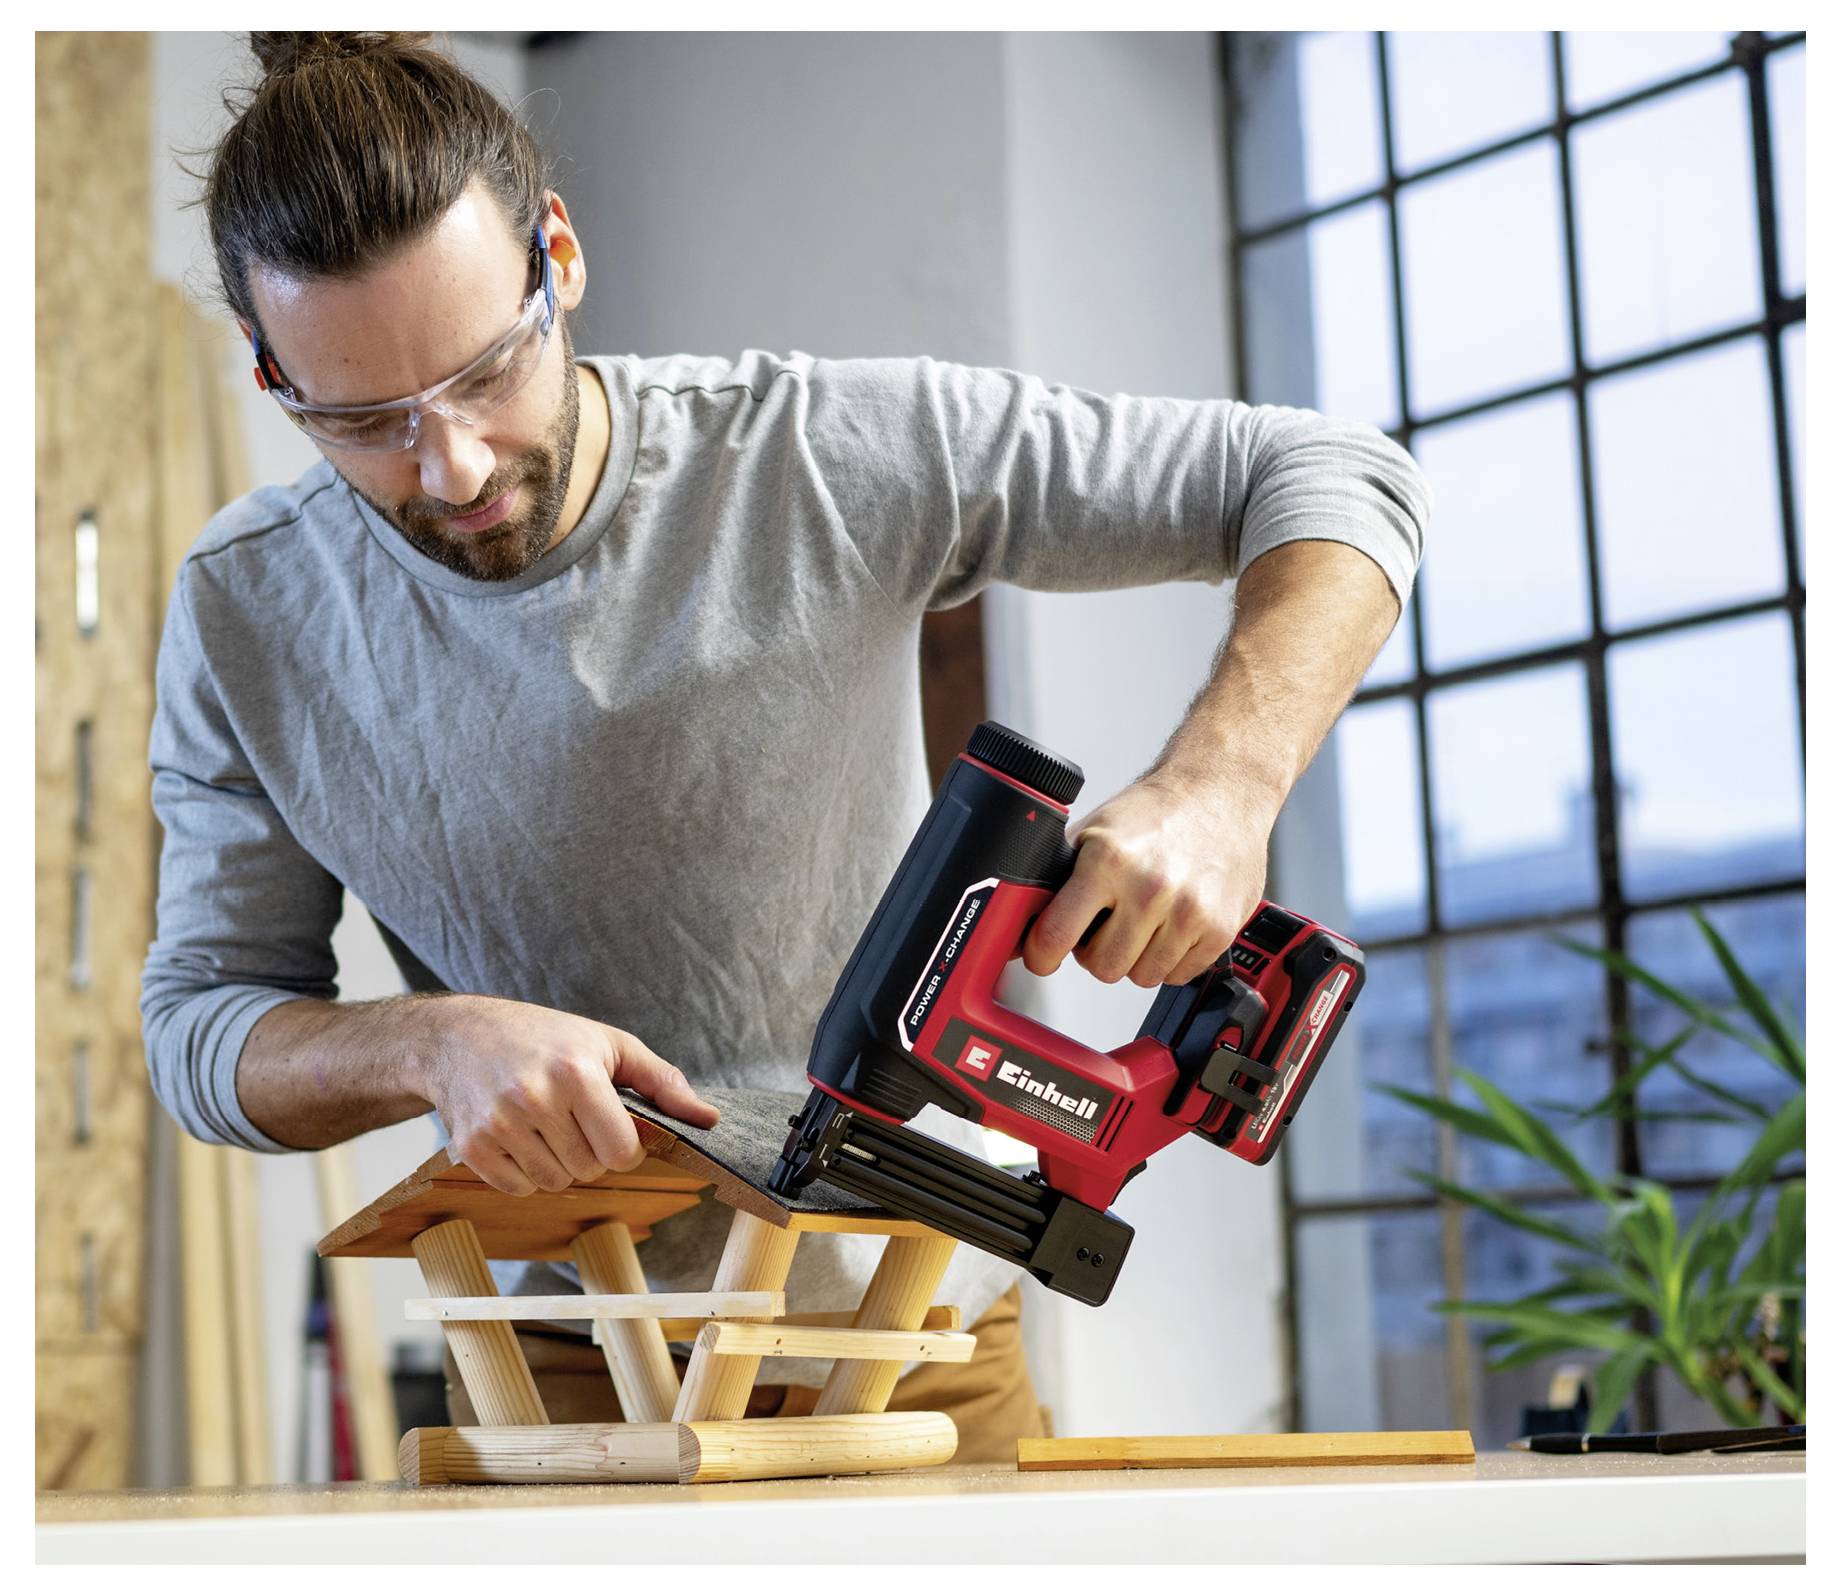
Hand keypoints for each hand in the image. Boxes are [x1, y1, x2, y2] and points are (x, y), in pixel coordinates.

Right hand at [408, 995, 720, 1195]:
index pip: (623, 1152)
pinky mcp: (472, 1146)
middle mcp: (535, 1098)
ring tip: (546, 1123)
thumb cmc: (546, 1038)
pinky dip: (526, 1172)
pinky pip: (520, 1188)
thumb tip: (711, 1120)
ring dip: (559, 1163)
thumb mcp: (610, 1045)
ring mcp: (499, 1124)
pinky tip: (520, 1135)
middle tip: (574, 1117)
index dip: (626, 1146)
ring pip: (555, 1182)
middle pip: (590, 1170)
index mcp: (577, 1073)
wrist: (458, 1036)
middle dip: (591, 1152)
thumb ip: (662, 1082)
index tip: (613, 1125)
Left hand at [1018, 770, 1277, 989]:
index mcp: (1109, 860)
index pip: (1057, 934)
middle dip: (1096, 951)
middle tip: (1105, 924)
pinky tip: (1171, 925)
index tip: (1042, 957)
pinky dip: (1170, 959)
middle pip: (1102, 967)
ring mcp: (1189, 911)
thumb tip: (1019, 918)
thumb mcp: (1095, 832)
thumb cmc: (1155, 812)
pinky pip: (1177, 975)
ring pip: (1141, 977)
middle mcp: (1150, 888)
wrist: (1220, 792)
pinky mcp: (1219, 928)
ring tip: (1142, 920)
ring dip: (1135, 957)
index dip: (1042, 954)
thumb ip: (1060, 876)